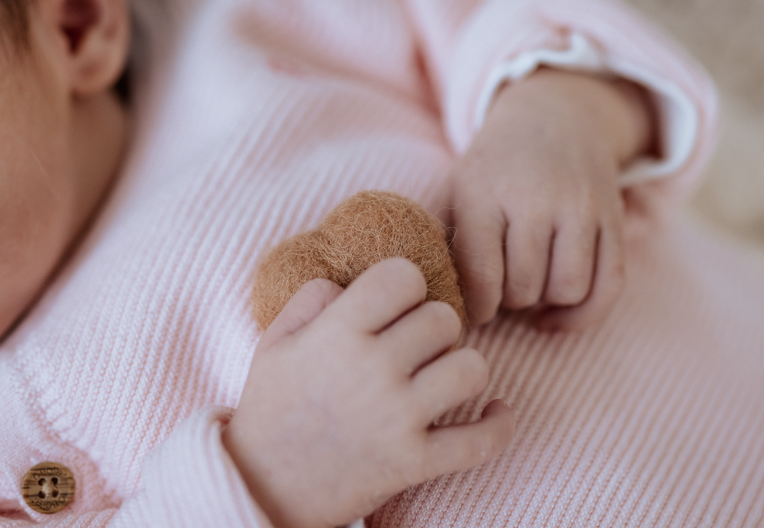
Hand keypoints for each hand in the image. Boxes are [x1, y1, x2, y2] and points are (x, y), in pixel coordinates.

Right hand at [224, 258, 515, 527]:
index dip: (406, 283)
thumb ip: (313, 297)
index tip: (397, 303)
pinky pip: (482, 440)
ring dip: (462, 368)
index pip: (402, 275)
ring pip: (473, 368)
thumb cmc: (272, 408)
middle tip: (414, 345)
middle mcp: (372, 369)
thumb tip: (357, 284)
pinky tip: (494, 411)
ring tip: (442, 376)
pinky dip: (498, 424)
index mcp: (337, 333)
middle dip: (433, 326)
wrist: (264, 486)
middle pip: (444, 318)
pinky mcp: (415, 462)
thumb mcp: (275, 340)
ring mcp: (398, 418)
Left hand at [448, 68, 652, 330]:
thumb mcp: (458, 190)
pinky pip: (609, 286)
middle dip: (509, 301)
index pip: (482, 275)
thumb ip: (448, 243)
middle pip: (525, 287)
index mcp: (485, 193)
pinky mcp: (612, 219)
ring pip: (568, 290)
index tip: (476, 308)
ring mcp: (580, 208)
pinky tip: (556, 314)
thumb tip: (449, 306)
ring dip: (546, 303)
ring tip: (530, 287)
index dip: (478, 307)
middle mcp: (536, 199)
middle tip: (502, 288)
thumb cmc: (494, 169)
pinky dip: (583, 313)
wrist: (554, 116)